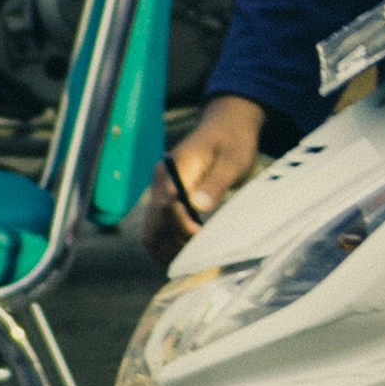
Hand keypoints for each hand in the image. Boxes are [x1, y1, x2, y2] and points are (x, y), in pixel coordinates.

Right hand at [137, 90, 265, 256]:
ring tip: (193, 260)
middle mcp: (161, 180)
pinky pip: (158, 228)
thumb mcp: (233, 160)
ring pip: (151, 231)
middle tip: (199, 255)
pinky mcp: (166, 199)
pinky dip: (168, 244)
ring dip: (168, 249)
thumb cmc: (233, 141)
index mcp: (176, 167)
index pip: (168, 204)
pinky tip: (187, 253)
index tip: (200, 237)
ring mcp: (161, 190)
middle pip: (153, 223)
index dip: (181, 225)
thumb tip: (197, 207)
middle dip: (173, 243)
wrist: (227, 125)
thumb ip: (215, 183)